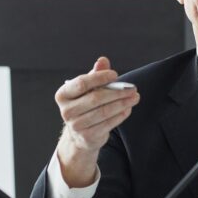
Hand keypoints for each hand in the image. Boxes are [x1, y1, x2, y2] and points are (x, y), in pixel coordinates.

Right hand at [55, 56, 139, 186]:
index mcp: (63, 95)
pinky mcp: (87, 136)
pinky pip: (108, 124)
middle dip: (117, 92)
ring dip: (122, 103)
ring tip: (134, 97)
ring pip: (104, 111)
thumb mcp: (88, 88)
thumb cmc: (85, 105)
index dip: (100, 78)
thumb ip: (95, 74)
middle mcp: (66, 111)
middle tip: (132, 88)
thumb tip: (103, 60)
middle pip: (95, 98)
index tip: (115, 75)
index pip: (82, 83)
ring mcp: (76, 125)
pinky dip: (120, 115)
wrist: (80, 134)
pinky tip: (128, 109)